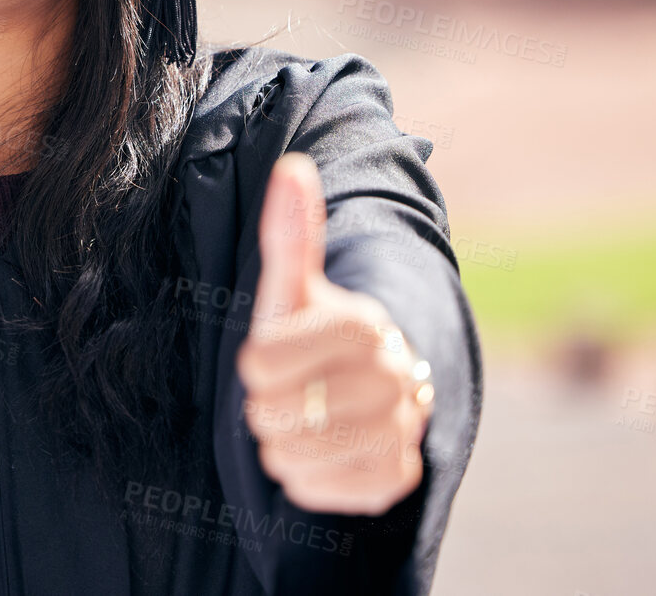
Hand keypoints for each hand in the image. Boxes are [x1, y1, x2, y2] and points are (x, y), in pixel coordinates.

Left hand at [235, 152, 432, 514]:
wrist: (367, 391)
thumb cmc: (314, 334)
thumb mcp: (294, 287)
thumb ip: (291, 232)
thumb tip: (292, 166)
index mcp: (364, 325)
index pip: (261, 363)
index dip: (255, 364)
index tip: (273, 356)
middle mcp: (395, 377)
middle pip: (274, 412)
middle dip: (267, 405)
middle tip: (292, 391)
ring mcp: (400, 430)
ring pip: (293, 453)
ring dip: (281, 442)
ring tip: (304, 418)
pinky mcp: (395, 477)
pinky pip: (315, 489)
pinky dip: (303, 477)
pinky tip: (321, 450)